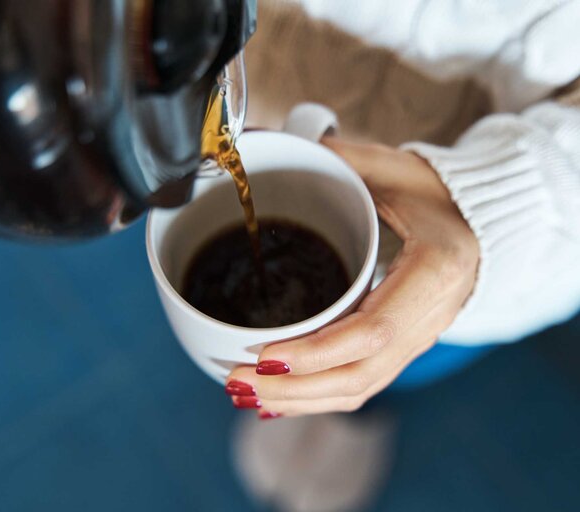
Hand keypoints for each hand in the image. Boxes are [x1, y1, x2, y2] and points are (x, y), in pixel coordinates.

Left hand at [225, 138, 479, 416]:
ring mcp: (418, 339)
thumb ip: (340, 158)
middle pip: (359, 376)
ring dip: (299, 401)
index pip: (372, 331)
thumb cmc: (438, 193)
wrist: (480, 223)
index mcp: (434, 271)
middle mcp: (429, 318)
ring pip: (358, 389)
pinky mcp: (404, 347)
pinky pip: (361, 384)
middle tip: (237, 381)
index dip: (316, 351)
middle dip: (294, 389)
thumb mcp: (395, 168)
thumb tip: (269, 138)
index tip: (264, 354)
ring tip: (246, 393)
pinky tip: (279, 399)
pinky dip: (317, 398)